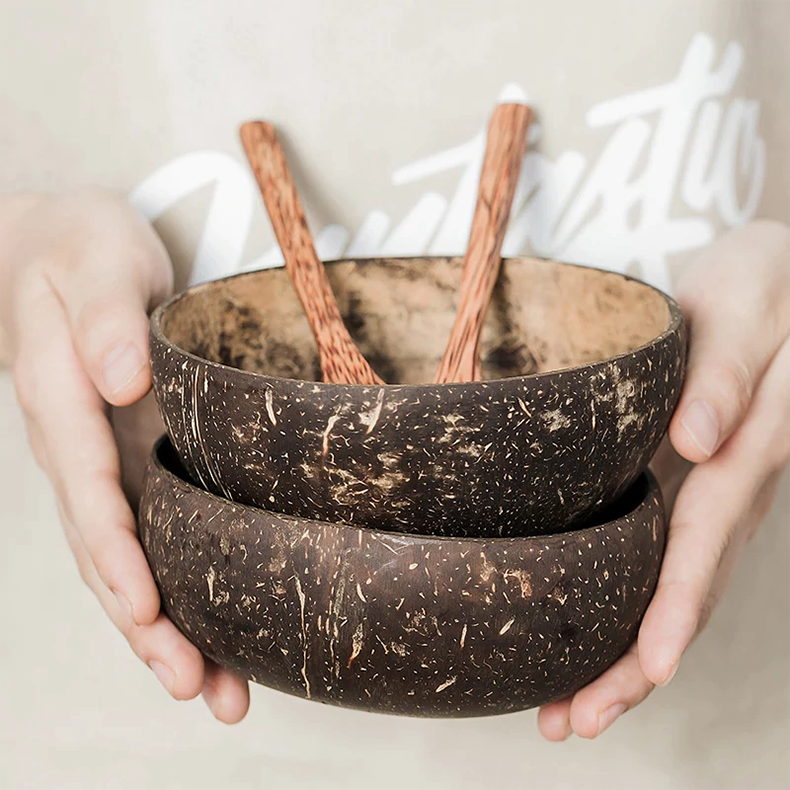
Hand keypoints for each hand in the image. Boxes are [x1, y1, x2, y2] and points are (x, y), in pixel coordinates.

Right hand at [1, 189, 249, 722]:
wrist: (62, 250)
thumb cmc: (81, 248)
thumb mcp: (97, 260)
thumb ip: (105, 318)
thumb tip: (120, 382)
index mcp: (65, 401)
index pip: (89, 492)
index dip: (117, 555)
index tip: (146, 610)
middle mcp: (81, 447)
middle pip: (106, 550)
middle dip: (146, 623)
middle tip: (195, 687)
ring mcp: (106, 459)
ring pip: (128, 557)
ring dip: (167, 626)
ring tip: (218, 691)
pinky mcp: (133, 458)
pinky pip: (151, 531)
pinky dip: (179, 582)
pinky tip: (217, 625)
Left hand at [538, 220, 789, 739]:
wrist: (764, 279)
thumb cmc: (756, 286)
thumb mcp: (744, 309)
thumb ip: (729, 375)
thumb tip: (698, 441)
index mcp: (744, 451)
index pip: (706, 542)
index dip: (677, 608)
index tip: (647, 667)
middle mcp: (726, 489)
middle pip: (683, 591)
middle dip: (633, 666)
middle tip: (574, 723)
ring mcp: (707, 496)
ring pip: (668, 589)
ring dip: (619, 657)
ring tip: (564, 713)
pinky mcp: (684, 486)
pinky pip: (658, 556)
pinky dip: (620, 606)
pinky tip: (577, 636)